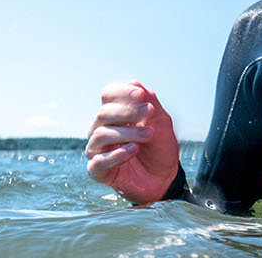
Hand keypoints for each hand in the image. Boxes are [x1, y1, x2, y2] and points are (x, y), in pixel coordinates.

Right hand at [84, 81, 178, 203]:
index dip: (122, 93)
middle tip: (149, 113)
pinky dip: (116, 154)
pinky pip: (99, 160)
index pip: (108, 95)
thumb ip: (150, 103)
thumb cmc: (159, 149)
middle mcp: (101, 129)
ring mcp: (97, 150)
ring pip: (101, 135)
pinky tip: (133, 150)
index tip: (141, 95)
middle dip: (128, 112)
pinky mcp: (97, 170)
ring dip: (127, 133)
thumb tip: (134, 83)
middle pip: (104, 113)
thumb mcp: (161, 123)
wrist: (164, 179)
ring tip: (148, 135)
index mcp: (115, 114)